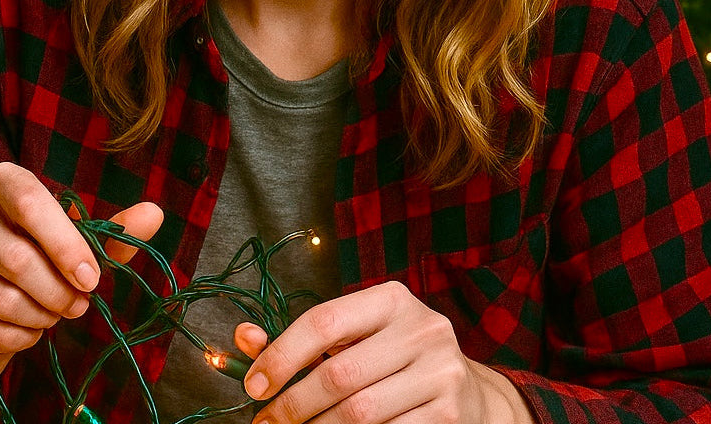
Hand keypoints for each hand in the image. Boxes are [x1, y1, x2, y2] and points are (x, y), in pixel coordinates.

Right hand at [0, 162, 162, 368]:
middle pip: (16, 258)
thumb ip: (116, 228)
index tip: (91, 277)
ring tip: (58, 315)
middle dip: (58, 290)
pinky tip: (32, 331)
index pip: (29, 201)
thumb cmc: (45, 252)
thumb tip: (154, 214)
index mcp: (4, 180)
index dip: (63, 242)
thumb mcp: (80, 237)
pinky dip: (17, 337)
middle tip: (81, 305)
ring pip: (0, 296)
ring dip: (40, 315)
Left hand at [233, 281, 533, 423]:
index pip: (324, 321)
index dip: (281, 354)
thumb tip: (242, 338)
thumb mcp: (355, 338)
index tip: (254, 385)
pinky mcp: (450, 416)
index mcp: (393, 299)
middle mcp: (422, 329)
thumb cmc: (394, 359)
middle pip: (338, 374)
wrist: (468, 393)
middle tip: (267, 423)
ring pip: (359, 414)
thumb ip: (301, 339)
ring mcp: (441, 373)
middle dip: (293, 405)